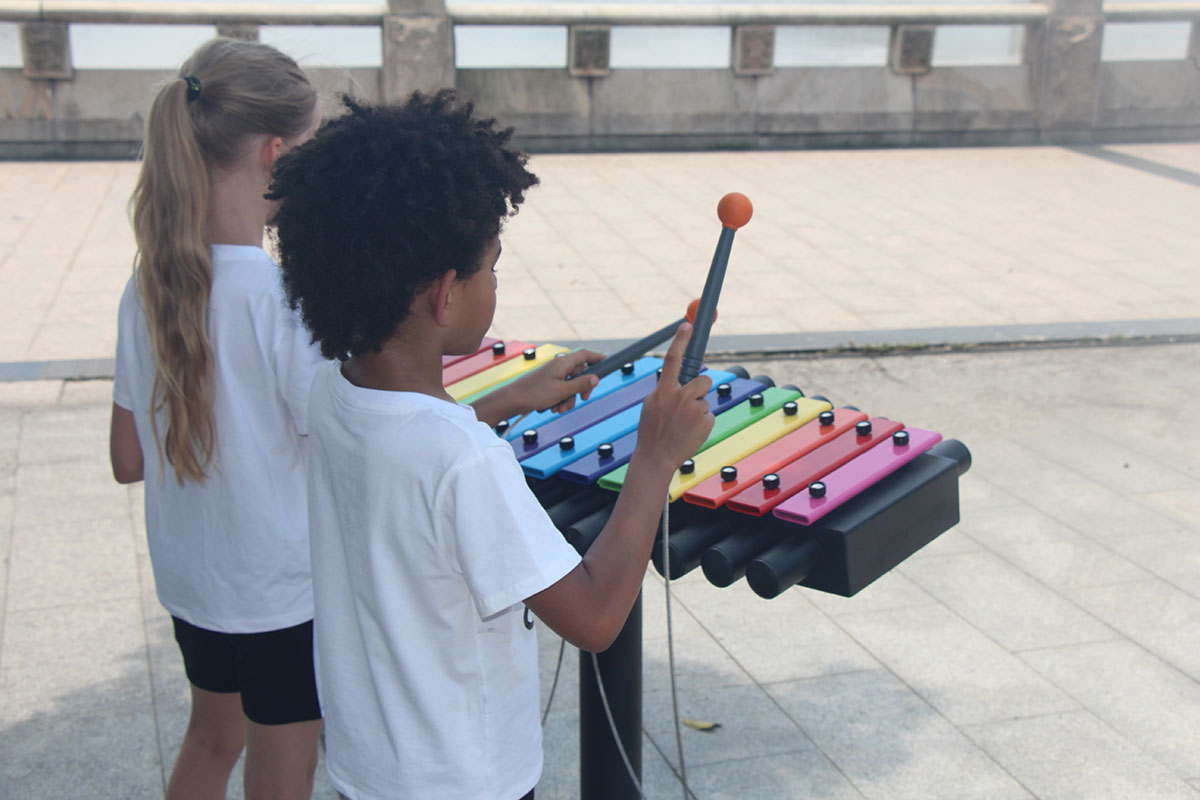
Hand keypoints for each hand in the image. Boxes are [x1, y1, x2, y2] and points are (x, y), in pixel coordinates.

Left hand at [512, 349, 603, 413]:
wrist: (514, 400)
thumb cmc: (535, 393)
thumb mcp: (562, 391)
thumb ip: (581, 384)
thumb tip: (595, 378)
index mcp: (564, 363)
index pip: (585, 355)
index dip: (598, 357)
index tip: (608, 360)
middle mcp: (559, 366)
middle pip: (580, 373)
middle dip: (581, 388)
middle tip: (583, 398)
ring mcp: (554, 375)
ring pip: (571, 385)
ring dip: (569, 398)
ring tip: (559, 407)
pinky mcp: (549, 383)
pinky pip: (562, 390)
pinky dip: (561, 399)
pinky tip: (553, 406)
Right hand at [634, 323, 713, 471]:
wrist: (656, 457)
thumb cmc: (652, 432)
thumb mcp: (652, 406)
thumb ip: (665, 391)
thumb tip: (677, 381)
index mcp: (664, 390)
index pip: (672, 359)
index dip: (680, 341)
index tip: (687, 325)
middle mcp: (680, 396)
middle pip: (703, 380)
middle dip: (700, 389)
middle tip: (690, 404)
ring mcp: (694, 409)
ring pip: (705, 401)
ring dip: (699, 410)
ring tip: (684, 425)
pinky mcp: (705, 421)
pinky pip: (709, 416)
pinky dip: (702, 424)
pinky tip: (690, 433)